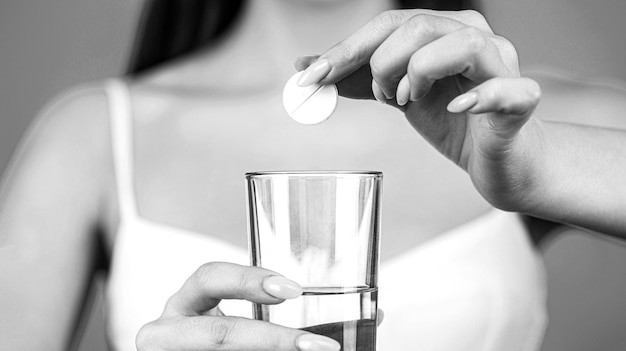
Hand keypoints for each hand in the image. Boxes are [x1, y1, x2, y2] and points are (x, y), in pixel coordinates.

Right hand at [135, 262, 339, 350]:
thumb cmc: (217, 340)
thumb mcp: (237, 324)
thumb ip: (284, 314)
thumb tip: (372, 315)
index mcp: (186, 305)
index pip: (208, 278)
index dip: (248, 280)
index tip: (293, 290)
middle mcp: (171, 331)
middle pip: (218, 334)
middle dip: (271, 340)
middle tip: (318, 346)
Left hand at [295, 10, 542, 211]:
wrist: (499, 159)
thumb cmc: (455, 122)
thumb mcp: (399, 97)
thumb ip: (359, 81)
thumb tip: (307, 68)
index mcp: (444, 32)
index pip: (389, 24)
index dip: (346, 50)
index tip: (311, 76)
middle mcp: (475, 39)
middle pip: (419, 26)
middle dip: (383, 65)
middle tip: (385, 97)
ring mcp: (502, 68)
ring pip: (462, 43)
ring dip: (420, 74)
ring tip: (411, 102)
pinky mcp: (521, 103)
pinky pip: (510, 89)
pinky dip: (480, 96)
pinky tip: (457, 108)